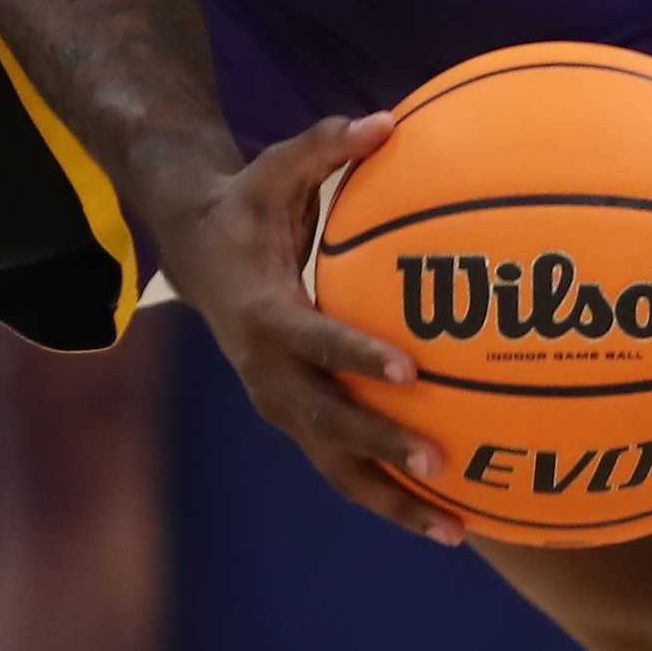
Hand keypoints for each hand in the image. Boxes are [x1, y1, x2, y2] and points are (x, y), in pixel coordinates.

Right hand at [143, 109, 446, 540]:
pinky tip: (452, 519)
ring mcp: (281, 406)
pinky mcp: (298, 423)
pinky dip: (391, 496)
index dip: (355, 356)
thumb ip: (325, 144)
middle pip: (325, 424)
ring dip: (392, 501)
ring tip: (457, 532)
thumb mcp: (274, 169)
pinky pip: (344, 468)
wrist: (194, 256)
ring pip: (334, 467)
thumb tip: (386, 118)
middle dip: (381, 446)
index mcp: (263, 315)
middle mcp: (268, 374)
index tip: (407, 370)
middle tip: (440, 462)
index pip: (313, 341)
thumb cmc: (246, 206)